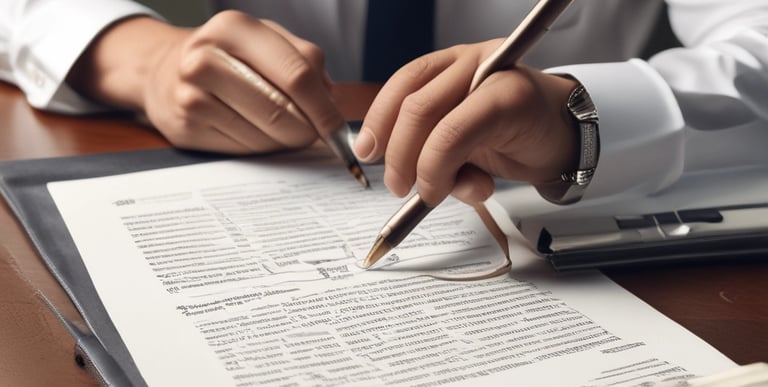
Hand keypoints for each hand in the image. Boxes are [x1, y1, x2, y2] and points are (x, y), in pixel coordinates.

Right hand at [68, 11, 343, 153]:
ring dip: (285, 140)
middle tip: (315, 136)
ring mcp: (191, 92)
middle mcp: (207, 56)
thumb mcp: (266, 43)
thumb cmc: (230, 58)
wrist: (165, 70)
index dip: (324, 108)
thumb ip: (304, 64)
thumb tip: (332, 106)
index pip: (297, 74)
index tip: (338, 129)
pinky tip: (256, 133)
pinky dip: (261, 147)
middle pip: (281, 108)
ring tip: (284, 131)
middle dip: (307, 129)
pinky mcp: (186, 125)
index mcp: (236, 27)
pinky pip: (244, 148)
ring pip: (264, 133)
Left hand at [355, 39, 579, 205]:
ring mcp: (492, 74)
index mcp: (452, 65)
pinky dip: (446, 169)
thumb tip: (396, 172)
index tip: (368, 152)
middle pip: (413, 105)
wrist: (570, 141)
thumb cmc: (514, 138)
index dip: (378, 119)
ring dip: (424, 168)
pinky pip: (457, 133)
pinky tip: (471, 187)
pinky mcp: (511, 98)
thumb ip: (430, 145)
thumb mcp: (463, 142)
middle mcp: (471, 62)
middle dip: (398, 155)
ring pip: (431, 120)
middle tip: (400, 188)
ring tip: (437, 192)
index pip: (404, 83)